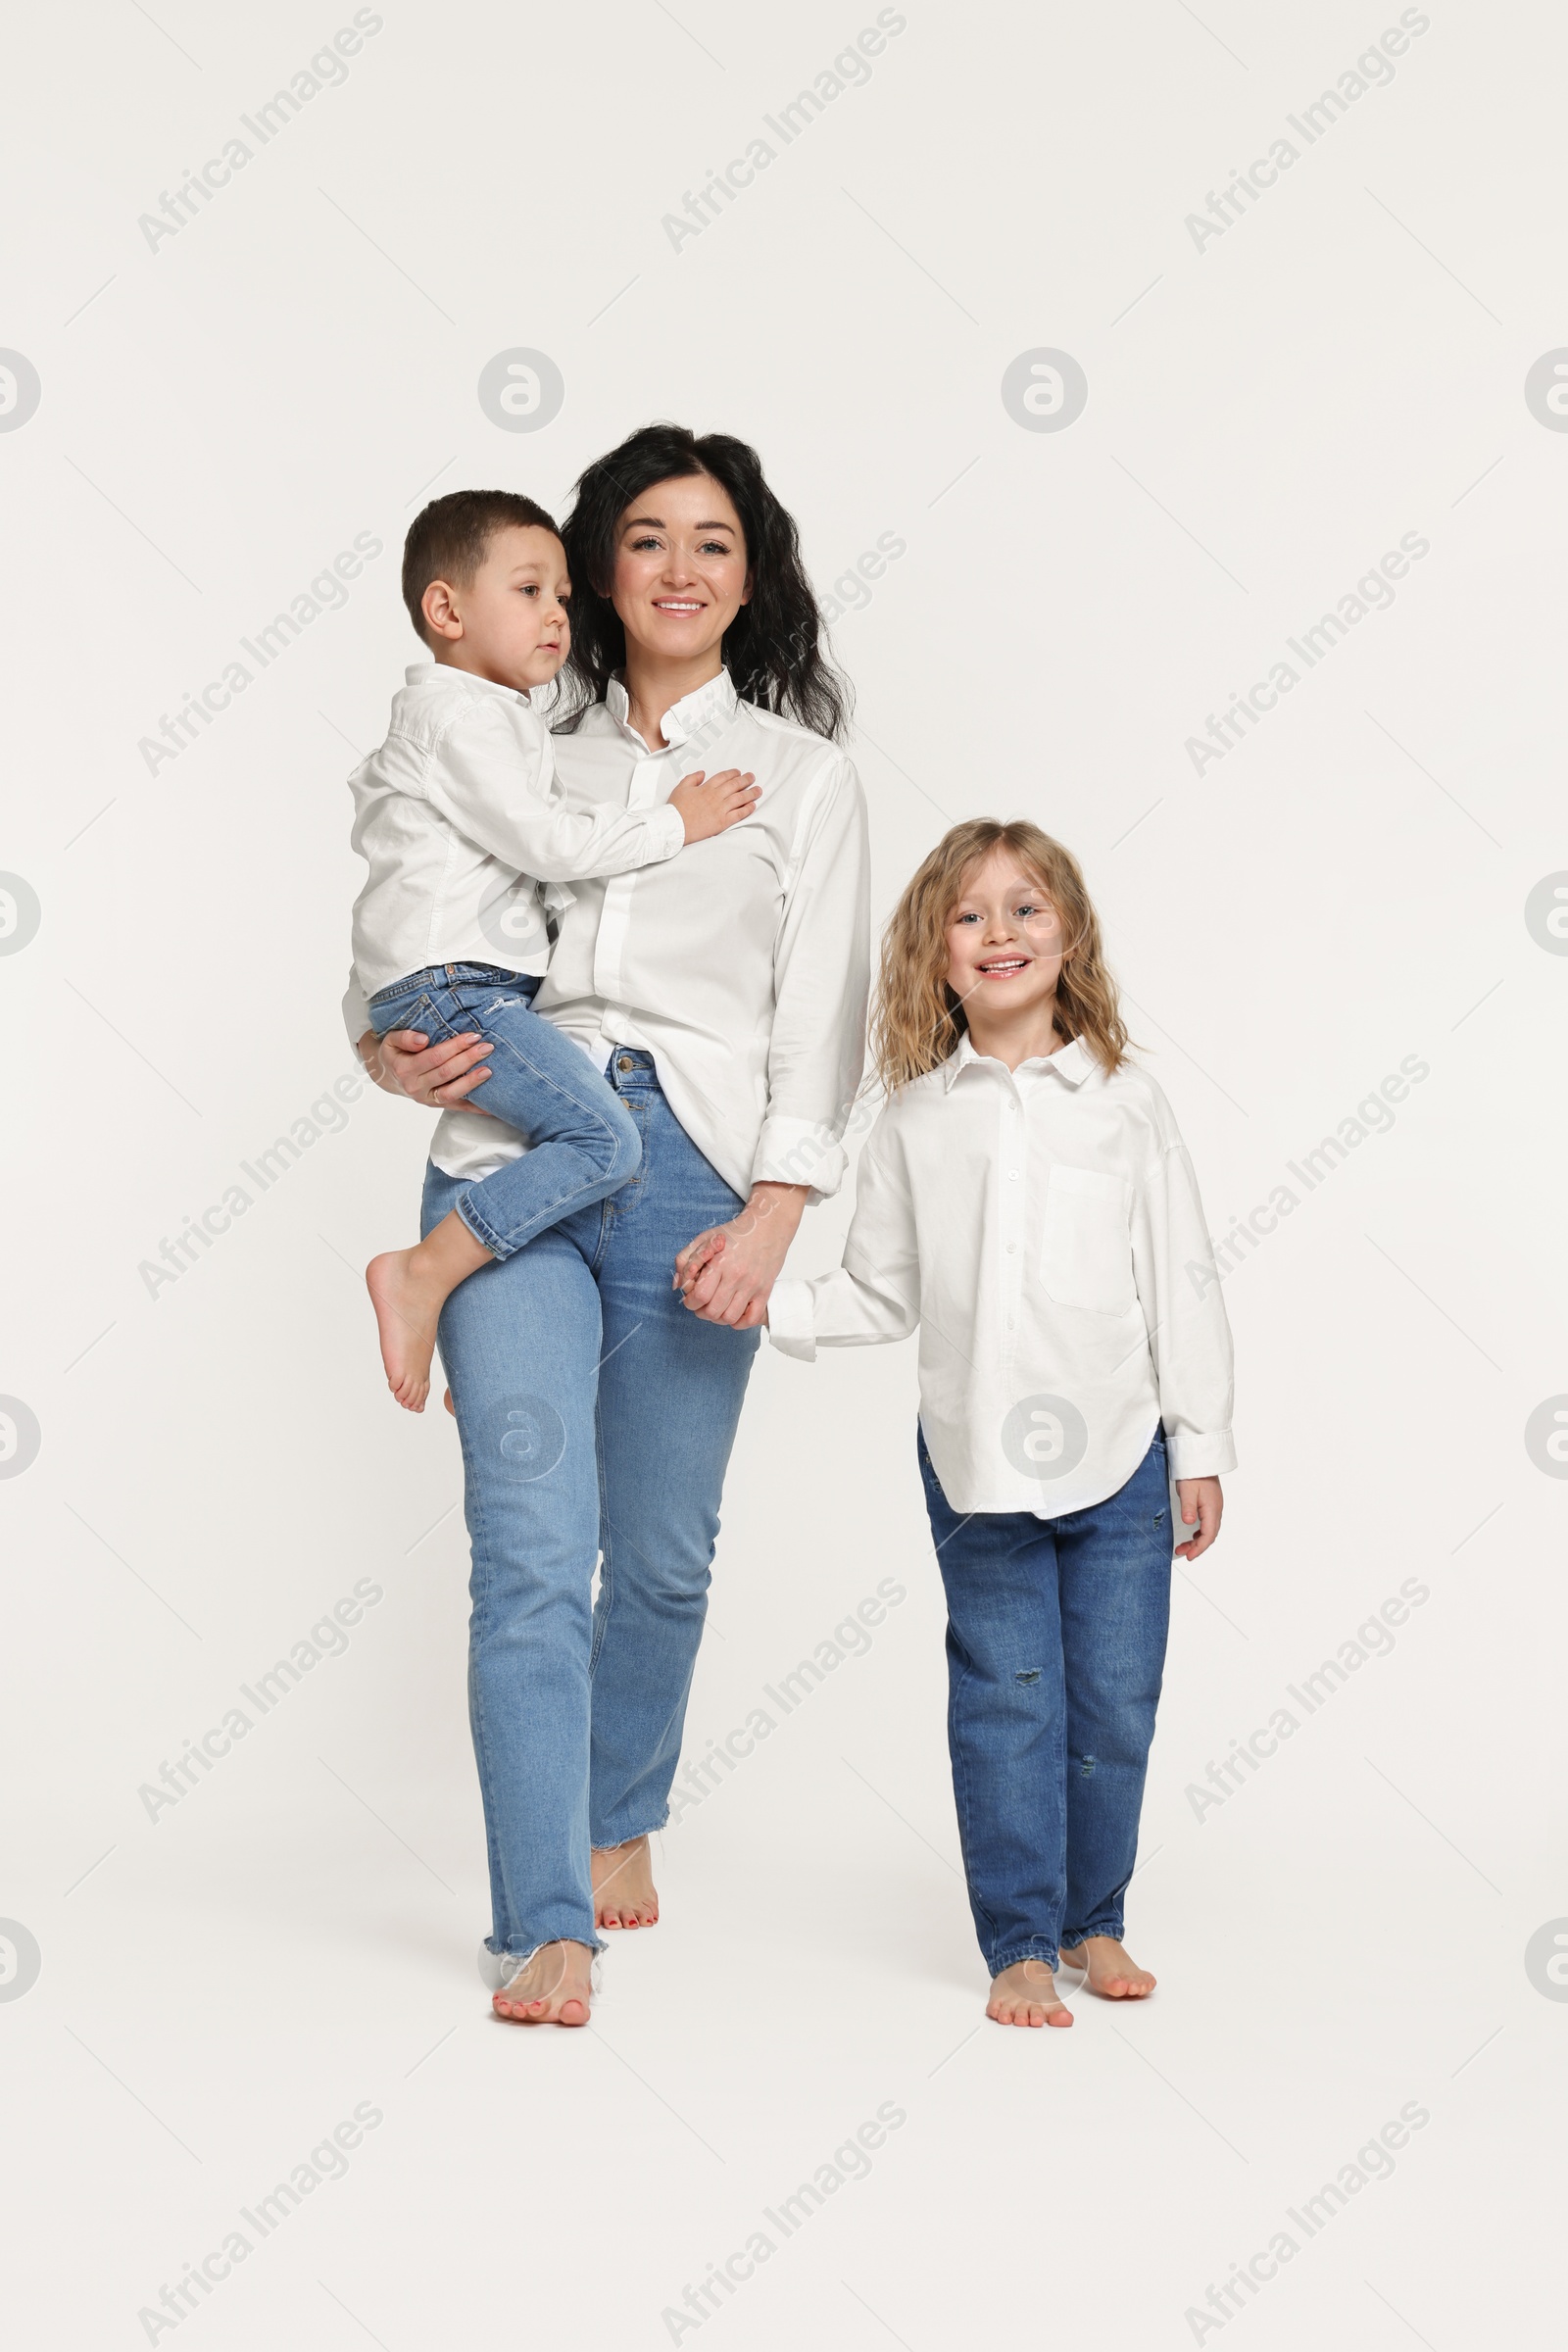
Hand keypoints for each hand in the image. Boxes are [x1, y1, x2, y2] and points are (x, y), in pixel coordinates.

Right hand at [359, 1026, 494, 1111]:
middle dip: (468, 1059)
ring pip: (451, 1093)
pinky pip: (456, 1108)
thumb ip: (404, 1037)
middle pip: (446, 1073)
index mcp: (405, 1069)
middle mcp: (415, 1086)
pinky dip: (474, 1108)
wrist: (387, 1076)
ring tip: (489, 1070)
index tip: (472, 1036)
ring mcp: (426, 1098)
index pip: (434, 1057)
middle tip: (487, 1047)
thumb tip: (423, 1039)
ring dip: (472, 1082)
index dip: (454, 1047)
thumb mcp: (391, 1041)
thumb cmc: (394, 1053)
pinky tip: (491, 1106)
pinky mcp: (435, 1105)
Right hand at [669, 766, 759, 843]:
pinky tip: (752, 805)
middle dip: (746, 780)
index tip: (738, 772)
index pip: (723, 777)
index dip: (733, 773)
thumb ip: (692, 778)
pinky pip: (739, 814)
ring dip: (751, 793)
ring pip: (740, 798)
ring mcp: (720, 809)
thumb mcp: (681, 788)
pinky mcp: (723, 822)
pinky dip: (747, 809)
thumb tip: (702, 773)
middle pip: (735, 785)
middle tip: (752, 777)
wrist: (675, 826)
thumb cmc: (676, 809)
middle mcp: (716, 796)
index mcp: (706, 787)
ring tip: (758, 790)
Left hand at [673, 1183, 806, 1326]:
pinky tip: (734, 1311)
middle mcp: (737, 1276)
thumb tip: (677, 1286)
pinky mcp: (765, 1291)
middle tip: (702, 1304)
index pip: (699, 1295)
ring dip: (719, 1318)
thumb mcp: (703, 1239)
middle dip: (701, 1312)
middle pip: (712, 1311)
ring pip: (730, 1318)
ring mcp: (752, 1285)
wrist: (768, 1226)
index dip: (690, 1301)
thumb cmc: (734, 1234)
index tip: (692, 1297)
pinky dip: (740, 1322)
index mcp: (720, 1262)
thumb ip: (685, 1261)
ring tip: (717, 1307)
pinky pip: (752, 1319)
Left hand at [1174, 1477, 1223, 1561]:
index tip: (1189, 1556)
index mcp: (1212, 1509)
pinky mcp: (1211, 1504)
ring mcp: (1214, 1507)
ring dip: (1198, 1540)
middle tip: (1183, 1552)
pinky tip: (1192, 1534)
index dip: (1199, 1548)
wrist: (1200, 1460)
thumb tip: (1189, 1522)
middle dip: (1197, 1547)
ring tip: (1184, 1546)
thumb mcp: (1187, 1491)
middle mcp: (1216, 1510)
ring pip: (1209, 1530)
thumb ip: (1188, 1507)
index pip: (1208, 1535)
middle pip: (1209, 1535)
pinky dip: (1200, 1532)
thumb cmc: (1194, 1474)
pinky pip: (1208, 1523)